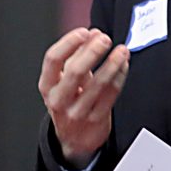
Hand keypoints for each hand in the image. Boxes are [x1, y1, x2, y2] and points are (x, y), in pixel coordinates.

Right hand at [38, 27, 129, 167]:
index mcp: (47, 85)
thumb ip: (77, 55)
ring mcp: (77, 112)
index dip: (69, 42)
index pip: (53, 59)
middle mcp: (59, 100)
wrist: (73, 138)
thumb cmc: (69, 100)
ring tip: (121, 50)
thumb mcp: (64, 79)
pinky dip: (119, 76)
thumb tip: (93, 34)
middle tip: (104, 39)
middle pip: (75, 71)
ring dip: (112, 63)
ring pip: (97, 84)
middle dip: (92, 52)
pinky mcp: (96, 121)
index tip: (84, 32)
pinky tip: (123, 65)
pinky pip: (111, 95)